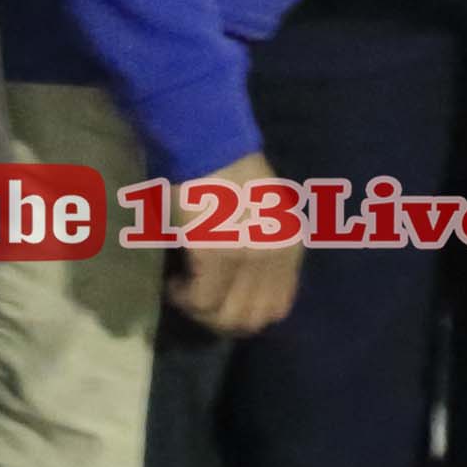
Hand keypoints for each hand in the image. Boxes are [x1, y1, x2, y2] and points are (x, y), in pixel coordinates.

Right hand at [164, 147, 301, 337]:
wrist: (207, 145)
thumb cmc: (231, 178)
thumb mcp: (268, 219)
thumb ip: (267, 254)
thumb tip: (244, 292)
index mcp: (291, 248)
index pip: (276, 309)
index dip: (244, 315)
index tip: (220, 302)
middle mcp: (275, 257)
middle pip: (250, 321)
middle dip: (219, 320)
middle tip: (197, 301)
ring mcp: (246, 257)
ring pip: (223, 317)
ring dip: (199, 312)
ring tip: (185, 291)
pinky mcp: (215, 254)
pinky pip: (199, 300)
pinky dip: (182, 298)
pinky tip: (174, 283)